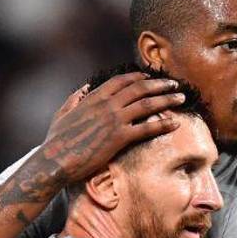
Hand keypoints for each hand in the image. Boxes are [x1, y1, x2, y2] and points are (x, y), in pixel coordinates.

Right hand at [41, 72, 185, 184]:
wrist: (55, 160)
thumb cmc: (57, 140)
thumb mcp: (62, 113)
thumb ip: (74, 98)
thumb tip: (84, 88)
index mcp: (93, 97)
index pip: (121, 81)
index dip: (138, 77)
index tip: (150, 77)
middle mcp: (106, 105)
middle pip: (140, 88)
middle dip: (160, 84)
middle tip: (174, 84)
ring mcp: (114, 120)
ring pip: (147, 104)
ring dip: (167, 99)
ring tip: (181, 98)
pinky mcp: (119, 138)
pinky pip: (147, 128)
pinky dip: (163, 124)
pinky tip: (176, 123)